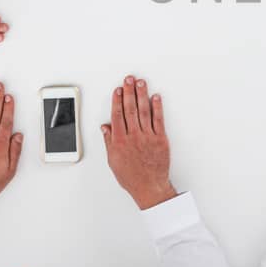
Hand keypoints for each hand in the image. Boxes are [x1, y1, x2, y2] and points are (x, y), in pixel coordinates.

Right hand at [101, 75, 175, 209]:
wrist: (149, 187)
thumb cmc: (131, 176)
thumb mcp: (113, 160)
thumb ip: (109, 142)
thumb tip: (105, 127)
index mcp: (120, 141)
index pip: (117, 115)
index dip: (117, 100)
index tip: (117, 90)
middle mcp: (133, 136)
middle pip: (129, 109)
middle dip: (129, 92)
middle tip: (129, 79)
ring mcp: (147, 137)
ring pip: (143, 111)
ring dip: (142, 95)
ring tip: (141, 83)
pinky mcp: (160, 139)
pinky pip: (158, 120)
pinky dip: (157, 107)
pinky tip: (155, 97)